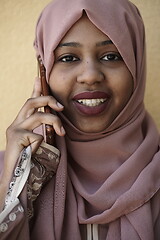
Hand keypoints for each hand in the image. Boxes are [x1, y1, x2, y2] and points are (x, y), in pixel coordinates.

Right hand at [1, 78, 64, 193]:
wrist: (15, 181)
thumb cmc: (30, 163)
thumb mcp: (38, 143)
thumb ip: (43, 131)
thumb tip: (55, 123)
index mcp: (22, 124)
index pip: (29, 102)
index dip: (35, 90)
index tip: (39, 77)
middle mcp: (16, 124)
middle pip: (31, 102)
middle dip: (48, 99)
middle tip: (61, 106)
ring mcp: (15, 130)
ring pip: (39, 115)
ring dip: (55, 122)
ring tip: (61, 133)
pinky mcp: (16, 138)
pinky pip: (38, 135)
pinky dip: (43, 143)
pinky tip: (36, 153)